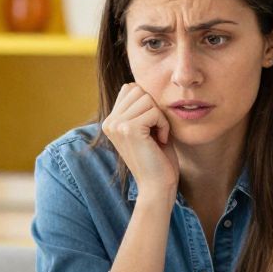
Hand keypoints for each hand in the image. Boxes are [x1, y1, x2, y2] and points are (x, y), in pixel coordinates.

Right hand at [101, 83, 180, 200]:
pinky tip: (160, 141)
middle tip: (155, 131)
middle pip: (138, 90)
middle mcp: (109, 122)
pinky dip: (163, 125)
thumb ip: (139, 108)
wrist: (157, 186)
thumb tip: (137, 85)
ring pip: (147, 99)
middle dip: (154, 108)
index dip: (148, 103)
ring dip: (160, 117)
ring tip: (157, 136)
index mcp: (110, 121)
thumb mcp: (145, 128)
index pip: (130, 88)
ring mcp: (116, 125)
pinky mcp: (128, 129)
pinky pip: (154, 112)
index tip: (151, 127)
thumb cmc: (157, 158)